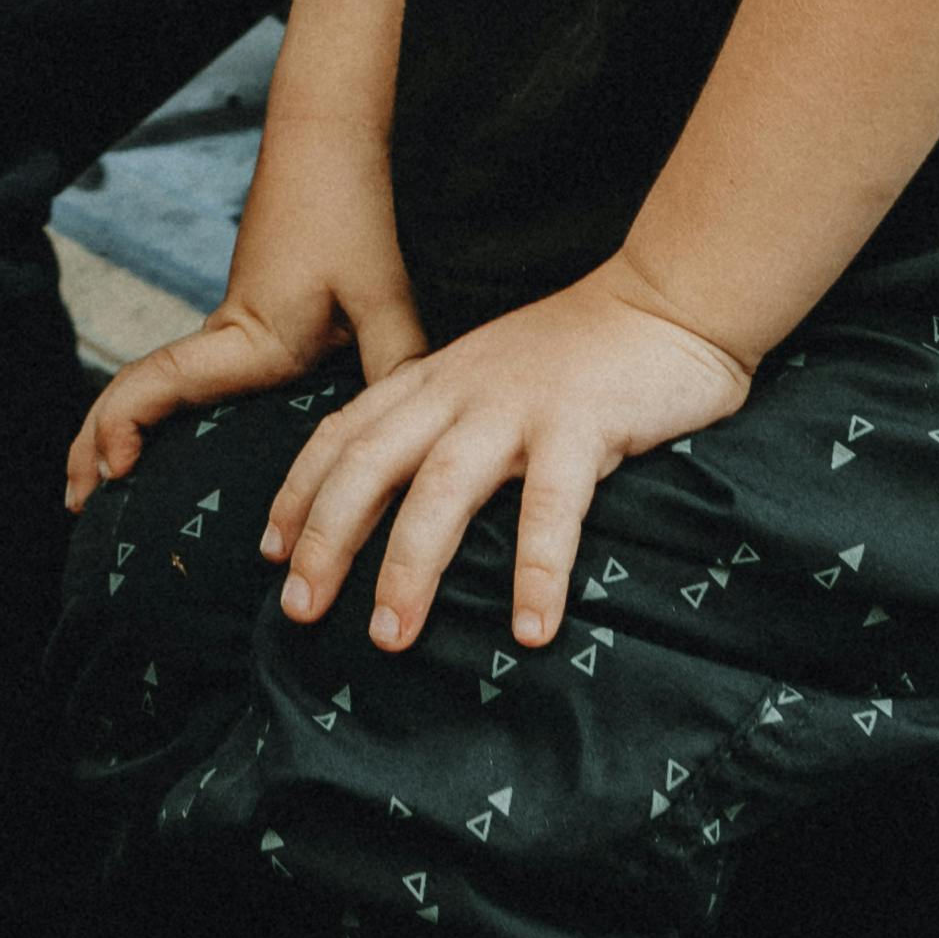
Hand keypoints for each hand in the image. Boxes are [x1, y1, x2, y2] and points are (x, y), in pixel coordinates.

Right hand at [66, 115, 422, 503]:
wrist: (325, 146)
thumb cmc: (348, 216)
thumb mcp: (382, 295)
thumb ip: (395, 364)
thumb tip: (408, 442)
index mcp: (248, 339)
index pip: (160, 383)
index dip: (124, 426)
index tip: (113, 469)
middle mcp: (222, 339)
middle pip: (133, 392)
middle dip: (91, 446)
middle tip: (73, 504)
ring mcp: (224, 332)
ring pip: (148, 385)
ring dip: (111, 430)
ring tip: (93, 488)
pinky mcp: (238, 327)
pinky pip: (178, 379)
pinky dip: (149, 414)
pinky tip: (162, 446)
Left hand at [261, 267, 752, 651]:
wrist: (666, 299)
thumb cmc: (580, 354)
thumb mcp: (489, 377)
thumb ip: (446, 421)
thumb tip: (403, 501)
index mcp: (433, 379)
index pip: (344, 433)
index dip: (300, 492)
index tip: (272, 553)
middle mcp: (459, 389)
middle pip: (369, 465)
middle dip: (326, 539)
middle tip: (298, 612)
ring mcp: (517, 405)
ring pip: (441, 489)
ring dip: (409, 567)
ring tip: (389, 638)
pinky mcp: (582, 423)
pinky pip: (552, 506)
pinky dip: (537, 570)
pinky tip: (531, 630)